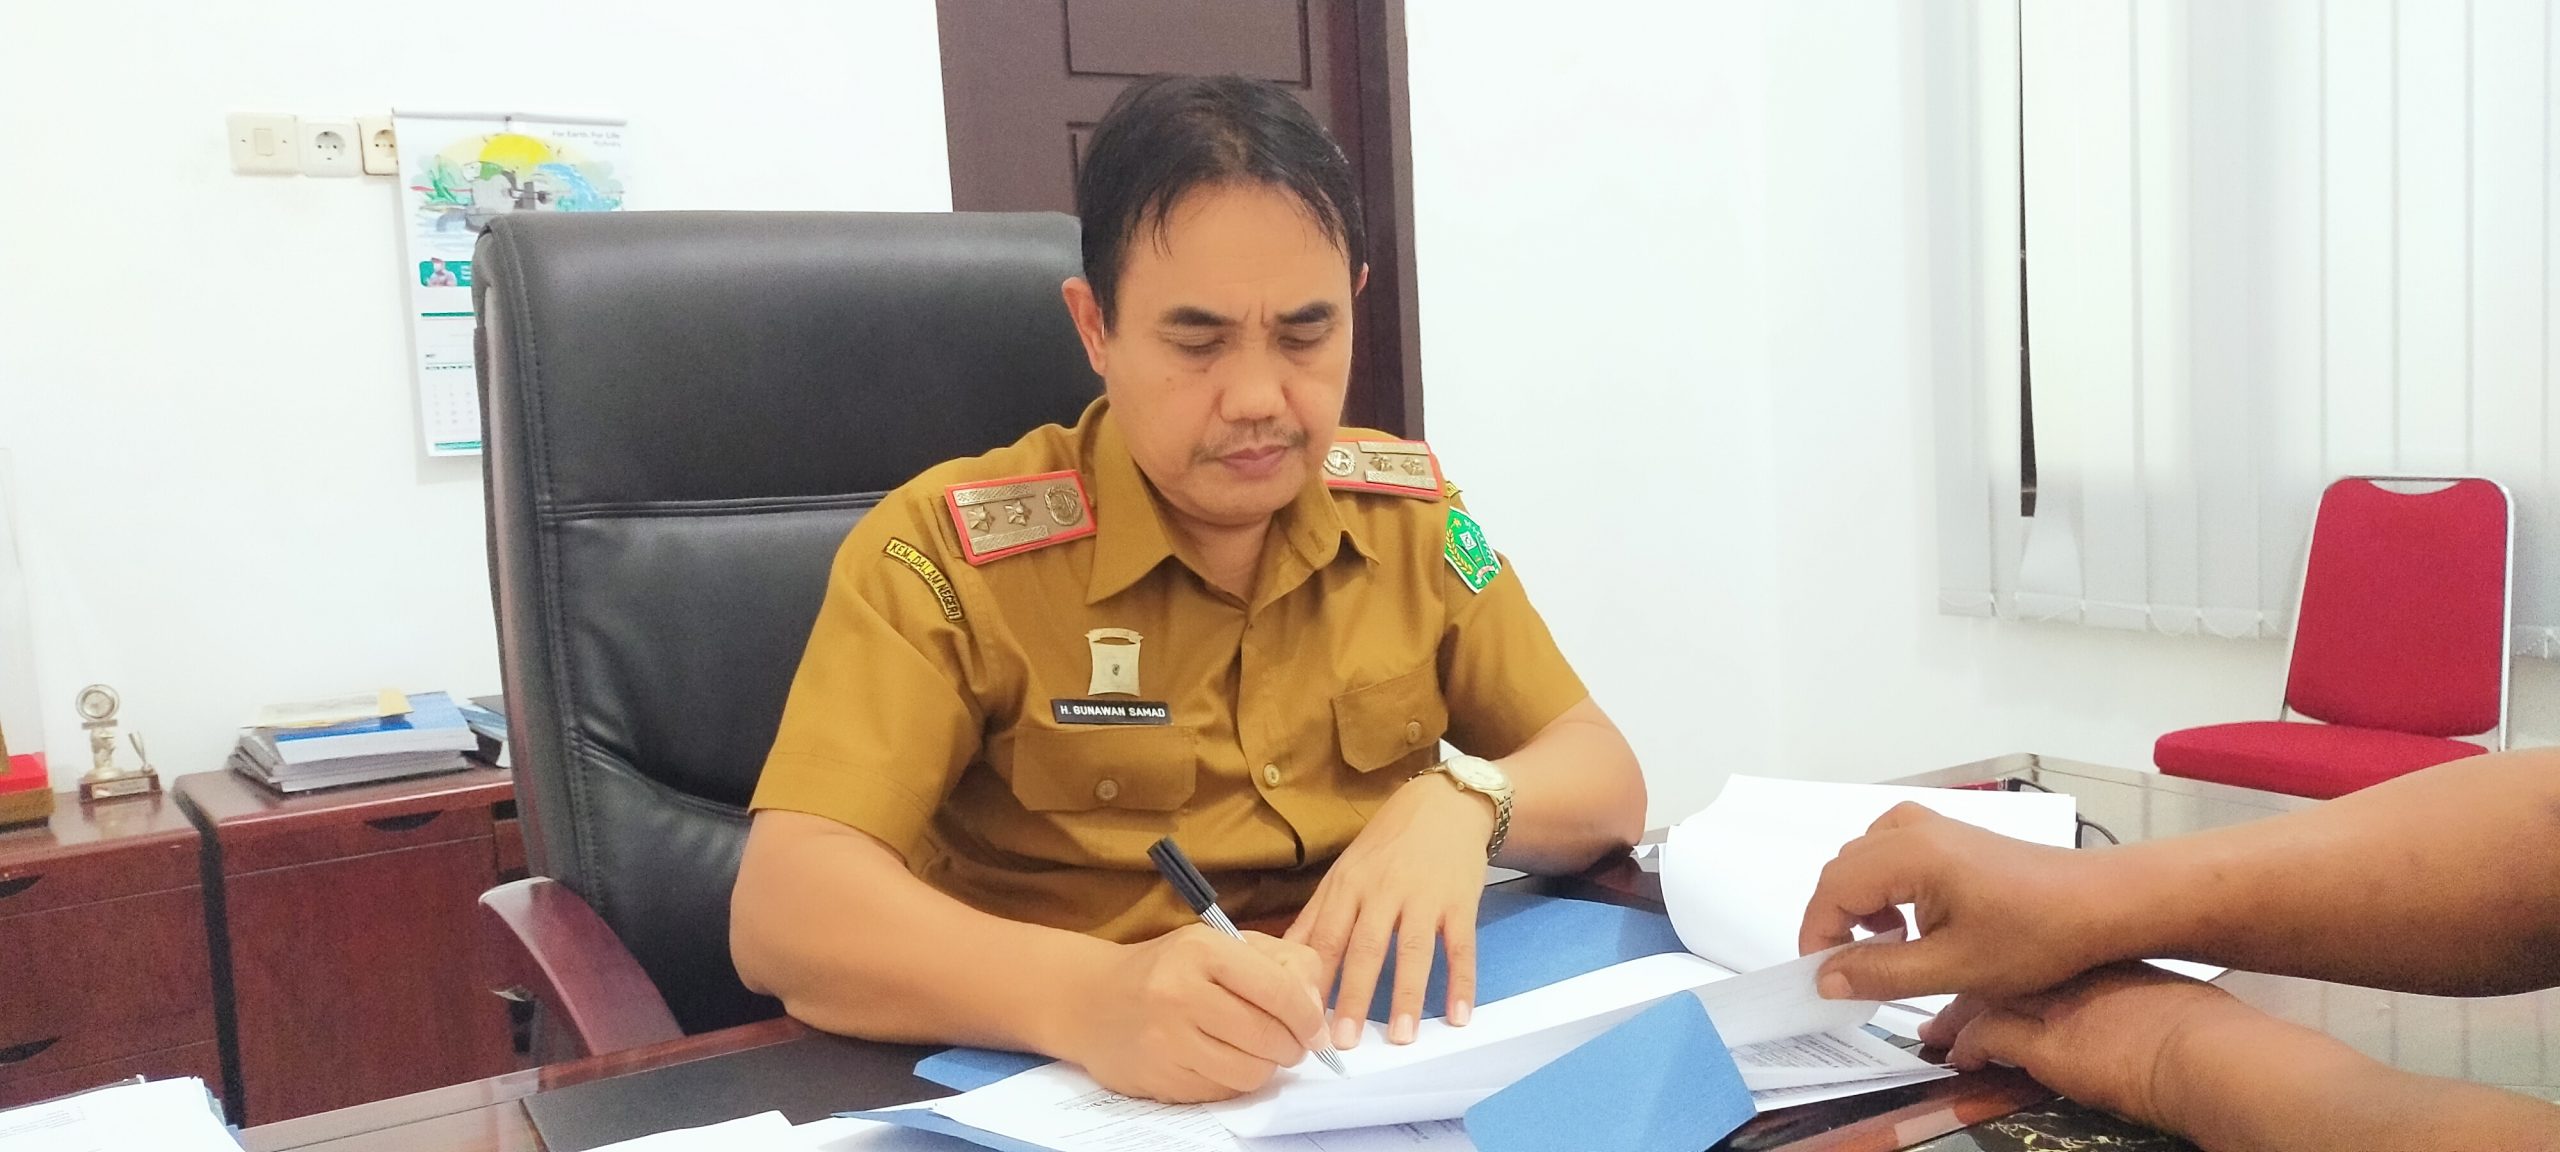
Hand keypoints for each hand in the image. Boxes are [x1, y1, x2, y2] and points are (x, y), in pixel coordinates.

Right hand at [1054, 926, 1325, 1102]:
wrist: (1090, 1001)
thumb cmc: (1169, 969)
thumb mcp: (1221, 945)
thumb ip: (1279, 964)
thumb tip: (1317, 1012)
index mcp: (1202, 949)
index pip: (1280, 990)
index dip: (1309, 1017)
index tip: (1316, 1030)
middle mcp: (1180, 992)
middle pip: (1270, 1036)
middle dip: (1292, 1046)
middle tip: (1289, 1044)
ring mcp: (1167, 1039)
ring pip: (1250, 1072)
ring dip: (1265, 1067)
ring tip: (1256, 1052)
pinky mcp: (1159, 1077)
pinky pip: (1223, 1092)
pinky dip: (1234, 1082)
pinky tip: (1223, 1061)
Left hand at [1287, 772, 1494, 1047]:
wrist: (1443, 804)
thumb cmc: (1387, 845)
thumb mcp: (1344, 871)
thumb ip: (1316, 916)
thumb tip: (1279, 957)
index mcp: (1348, 886)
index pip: (1327, 938)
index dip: (1314, 980)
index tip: (1301, 1019)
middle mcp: (1383, 891)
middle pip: (1366, 948)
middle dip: (1354, 995)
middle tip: (1344, 1041)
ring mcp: (1424, 896)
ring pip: (1414, 950)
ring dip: (1407, 995)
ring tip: (1401, 1037)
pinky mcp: (1460, 901)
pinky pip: (1461, 946)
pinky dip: (1462, 982)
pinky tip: (1457, 1015)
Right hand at [1798, 802, 2123, 1001]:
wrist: (2100, 904)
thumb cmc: (2034, 936)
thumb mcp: (1953, 968)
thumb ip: (1882, 973)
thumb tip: (1824, 980)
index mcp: (1909, 855)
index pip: (1832, 891)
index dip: (1817, 937)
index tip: (1823, 980)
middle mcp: (1912, 829)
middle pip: (1841, 872)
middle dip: (1835, 923)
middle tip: (1851, 972)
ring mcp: (1931, 827)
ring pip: (1862, 860)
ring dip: (1859, 904)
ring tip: (1888, 947)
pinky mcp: (1949, 836)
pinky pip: (1889, 851)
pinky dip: (1882, 885)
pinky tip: (1911, 919)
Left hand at [1929, 963, 2278, 1134]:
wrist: (2214, 1054)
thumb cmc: (2212, 1037)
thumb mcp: (2173, 1004)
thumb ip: (2142, 1005)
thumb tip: (2141, 1021)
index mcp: (2105, 964)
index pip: (2038, 961)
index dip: (2009, 972)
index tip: (1994, 982)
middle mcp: (2073, 977)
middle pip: (2001, 973)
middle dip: (1969, 990)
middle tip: (1945, 1005)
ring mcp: (2057, 1005)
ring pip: (1984, 999)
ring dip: (1956, 1019)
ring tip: (1936, 1035)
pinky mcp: (2048, 1044)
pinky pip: (1989, 1038)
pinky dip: (1968, 1048)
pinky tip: (1959, 1059)